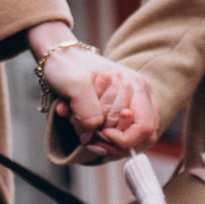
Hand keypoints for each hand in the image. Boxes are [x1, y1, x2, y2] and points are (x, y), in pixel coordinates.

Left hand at [29, 26, 157, 158]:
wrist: (60, 59)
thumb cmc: (68, 67)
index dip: (123, 138)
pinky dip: (106, 141)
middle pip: (141, 138)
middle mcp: (142, 97)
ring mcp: (137, 106)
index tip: (100, 132)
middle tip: (89, 133)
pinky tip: (89, 133)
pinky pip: (125, 139)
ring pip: (135, 142)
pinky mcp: (127, 115)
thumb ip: (88, 111)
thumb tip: (92, 135)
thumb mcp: (75, 85)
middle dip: (112, 140)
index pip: (144, 127)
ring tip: (88, 134)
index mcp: (137, 86)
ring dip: (109, 143)